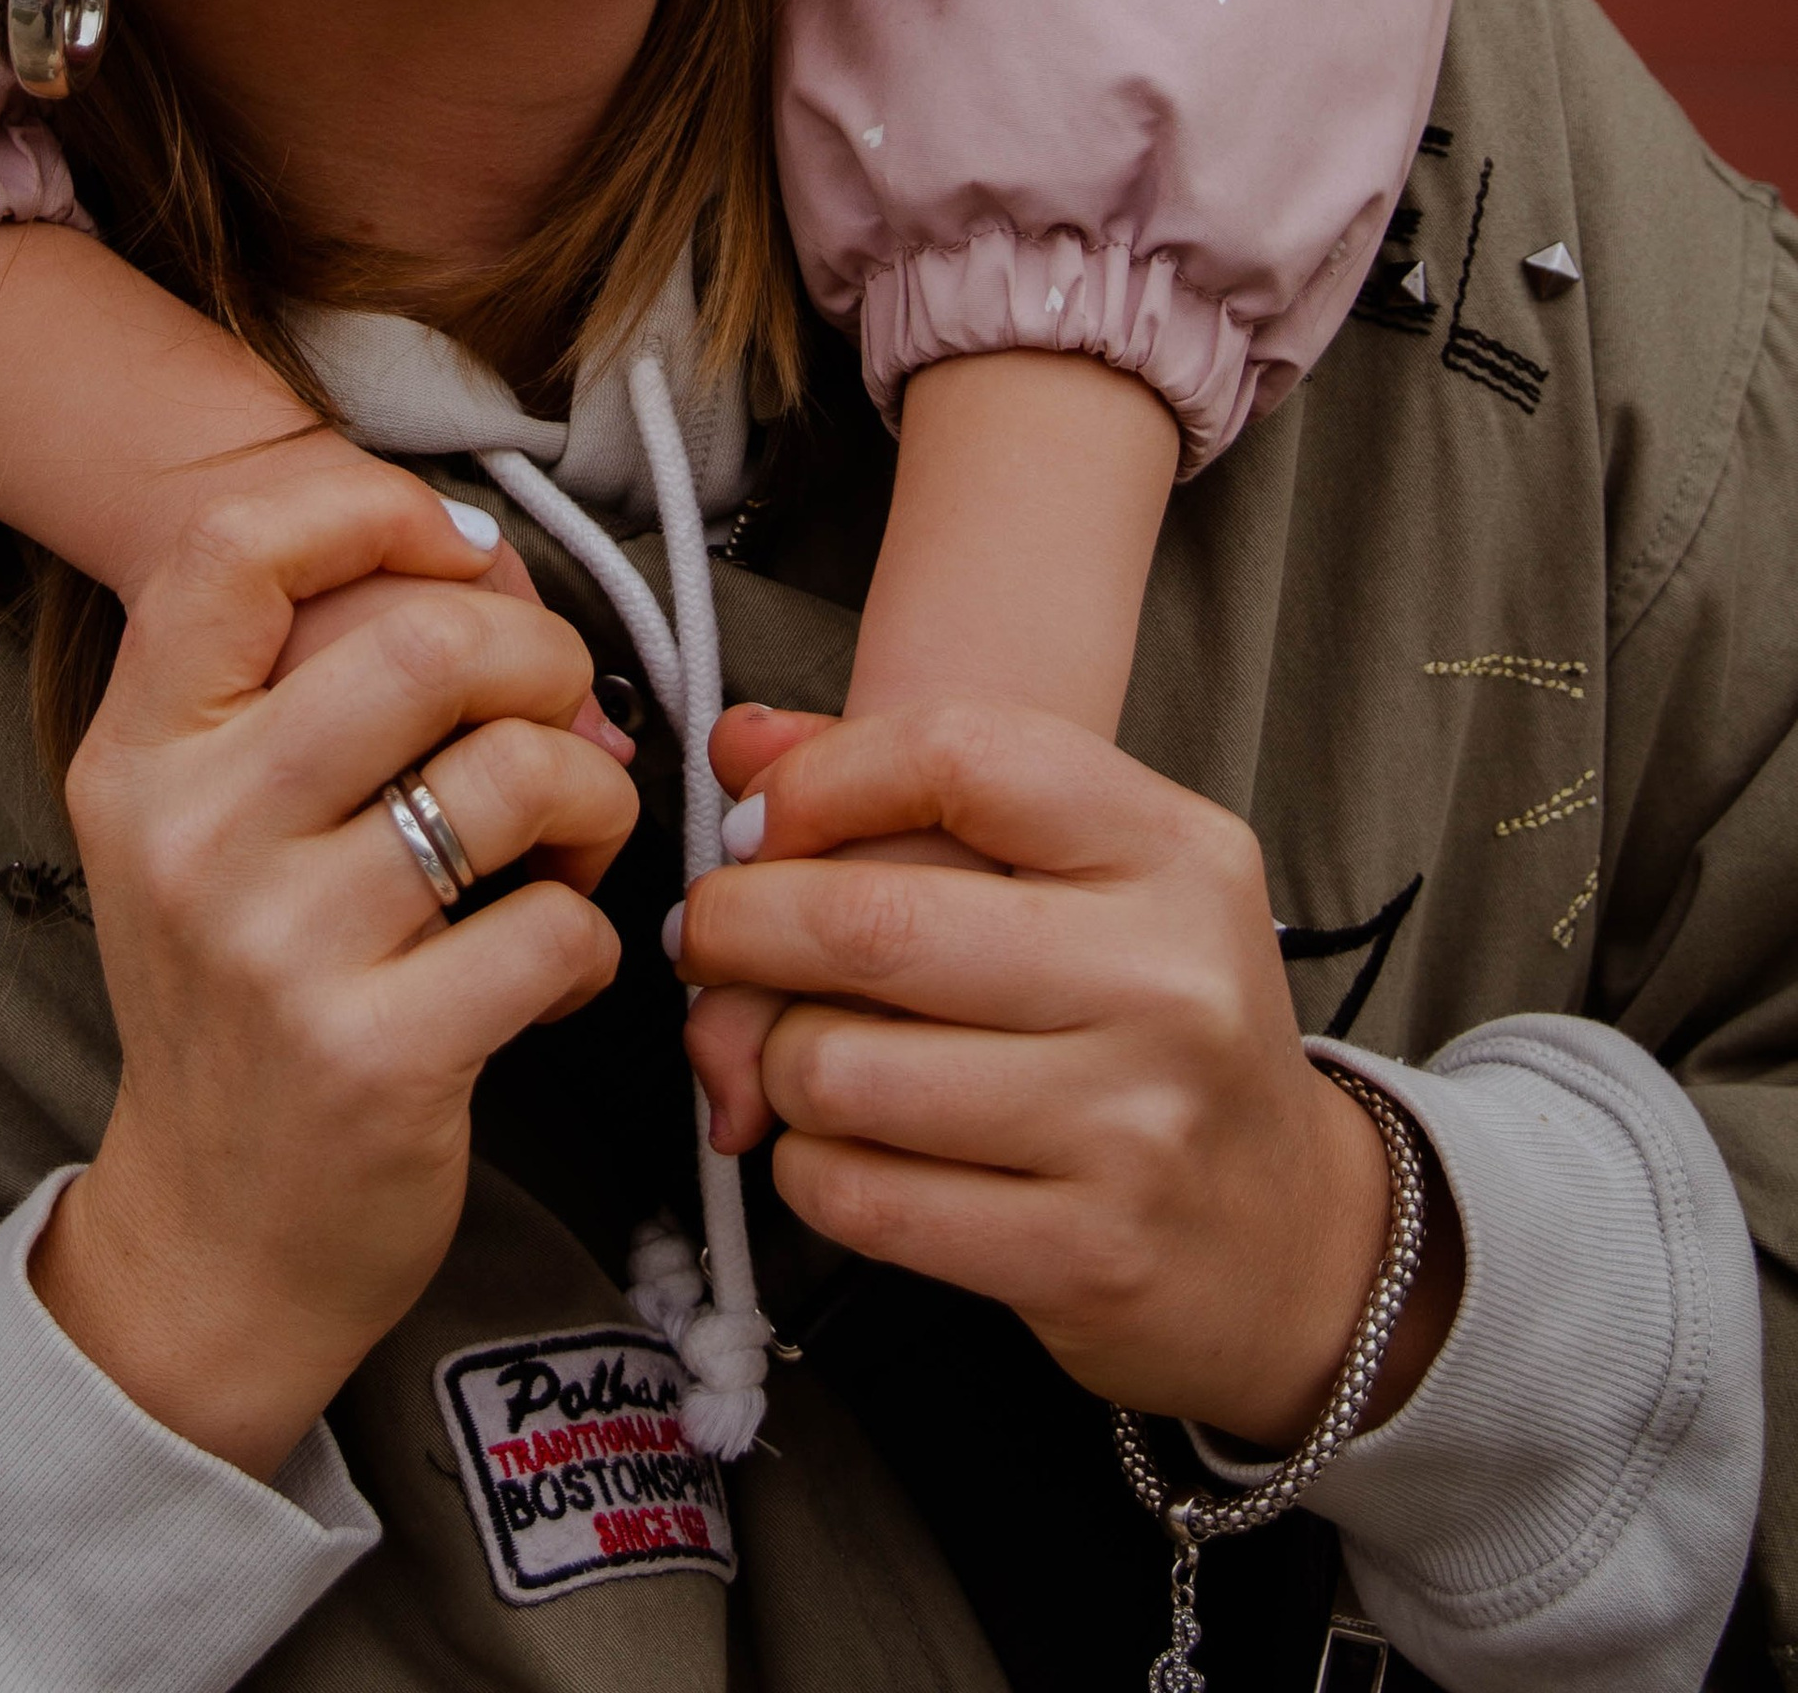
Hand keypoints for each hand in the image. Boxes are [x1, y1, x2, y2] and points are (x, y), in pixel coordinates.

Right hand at [32, 436, 636, 1478]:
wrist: (212, 1238)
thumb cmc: (242, 996)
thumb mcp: (200, 823)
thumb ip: (291, 688)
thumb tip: (474, 560)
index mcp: (141, 754)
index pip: (236, 549)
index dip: (374, 511)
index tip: (455, 556)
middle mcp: (192, 837)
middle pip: (423, 642)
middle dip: (540, 659)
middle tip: (557, 715)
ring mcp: (279, 951)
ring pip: (518, 775)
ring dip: (593, 796)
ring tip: (576, 842)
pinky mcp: (376, 1060)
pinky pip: (560, 931)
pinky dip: (594, 938)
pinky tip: (552, 965)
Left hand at [678, 699, 1460, 1448]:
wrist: (1292, 1239)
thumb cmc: (1159, 1026)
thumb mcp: (1092, 877)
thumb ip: (918, 793)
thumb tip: (741, 742)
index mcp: (1174, 852)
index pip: (959, 755)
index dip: (821, 781)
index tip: (761, 823)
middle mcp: (1166, 979)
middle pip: (869, 920)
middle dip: (736, 923)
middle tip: (706, 935)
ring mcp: (1130, 1127)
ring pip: (837, 1068)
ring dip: (770, 1059)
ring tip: (794, 1052)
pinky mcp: (1082, 1255)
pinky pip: (858, 1198)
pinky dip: (806, 1167)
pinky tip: (837, 1146)